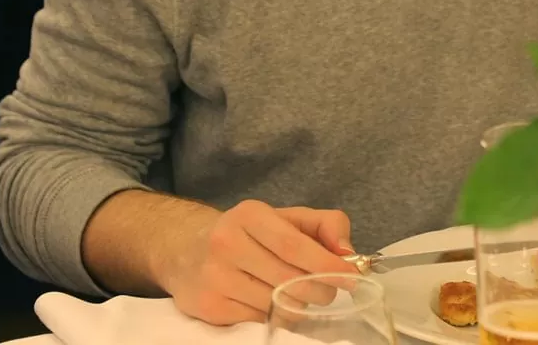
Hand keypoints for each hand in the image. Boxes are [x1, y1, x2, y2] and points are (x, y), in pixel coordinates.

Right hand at [155, 200, 357, 325]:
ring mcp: (215, 277)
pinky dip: (276, 317)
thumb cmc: (248, 234)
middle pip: (289, 279)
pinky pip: (259, 321)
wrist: (186, 251)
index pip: (294, 246)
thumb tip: (347, 252)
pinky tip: (273, 304)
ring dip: (299, 306)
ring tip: (299, 295)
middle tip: (329, 291)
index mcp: (249, 215)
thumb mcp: (286, 218)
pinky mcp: (208, 307)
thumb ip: (325, 225)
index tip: (351, 276)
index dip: (326, 264)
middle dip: (320, 290)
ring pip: (276, 305)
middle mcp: (227, 243)